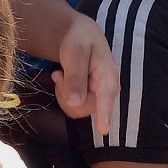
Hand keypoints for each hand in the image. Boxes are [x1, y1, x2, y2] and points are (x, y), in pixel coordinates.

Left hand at [52, 15, 119, 134]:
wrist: (82, 36)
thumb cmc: (80, 40)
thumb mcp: (74, 53)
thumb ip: (76, 77)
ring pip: (77, 110)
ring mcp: (100, 97)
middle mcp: (108, 90)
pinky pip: (74, 108)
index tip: (104, 130)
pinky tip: (64, 80)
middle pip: (84, 107)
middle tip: (59, 75)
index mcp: (108, 76)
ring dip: (63, 94)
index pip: (106, 97)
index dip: (104, 114)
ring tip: (61, 75)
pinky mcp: (92, 100)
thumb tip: (75, 103)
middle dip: (66, 94)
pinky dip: (64, 96)